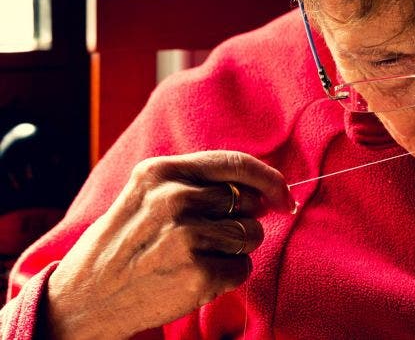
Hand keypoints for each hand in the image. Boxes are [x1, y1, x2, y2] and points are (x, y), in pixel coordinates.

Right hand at [46, 151, 293, 338]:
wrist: (83, 298)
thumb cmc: (122, 243)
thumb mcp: (145, 195)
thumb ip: (197, 184)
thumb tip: (263, 189)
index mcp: (161, 171)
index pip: (236, 163)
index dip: (269, 179)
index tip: (283, 195)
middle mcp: (175, 198)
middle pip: (248, 202)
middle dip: (241, 220)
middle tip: (208, 237)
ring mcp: (186, 236)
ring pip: (251, 235)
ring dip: (235, 249)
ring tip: (195, 257)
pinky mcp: (198, 273)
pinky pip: (243, 268)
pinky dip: (228, 275)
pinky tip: (195, 277)